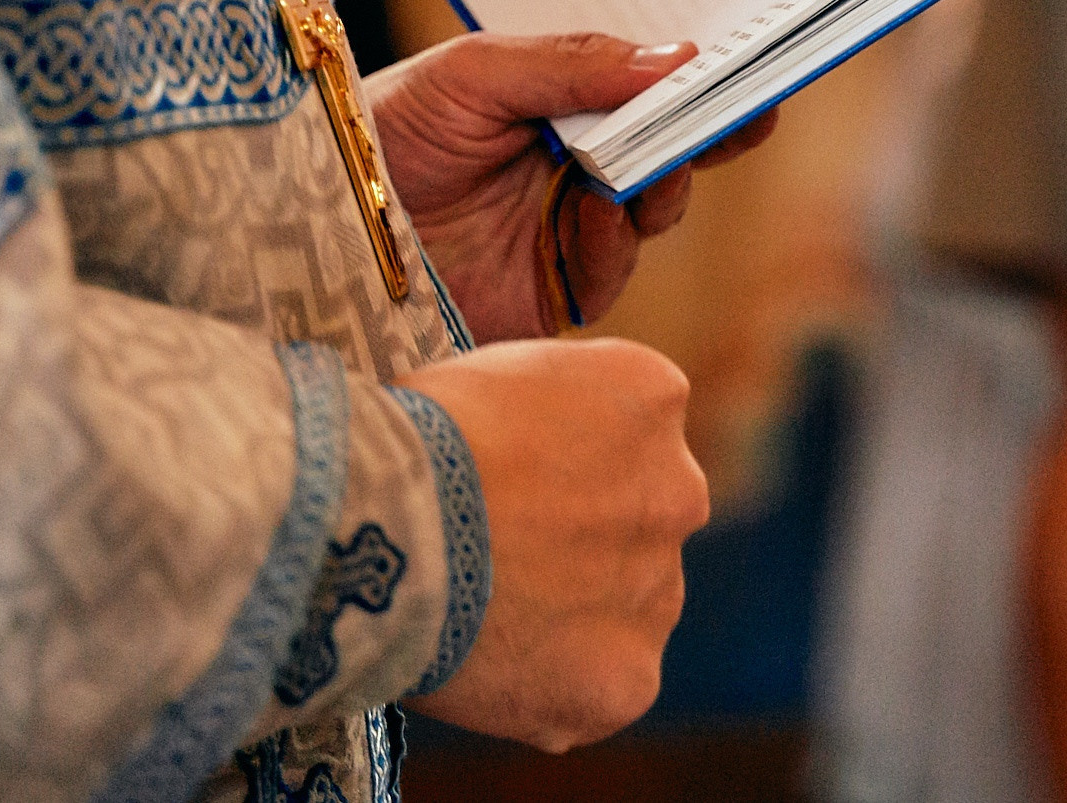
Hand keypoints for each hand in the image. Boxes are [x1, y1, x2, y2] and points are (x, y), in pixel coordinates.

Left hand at [366, 33, 777, 339]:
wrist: (312, 229)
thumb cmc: (380, 131)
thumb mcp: (473, 74)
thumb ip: (573, 64)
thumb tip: (678, 57)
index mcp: (553, 101)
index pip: (645, 89)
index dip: (703, 86)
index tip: (755, 77)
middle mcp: (567, 163)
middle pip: (667, 150)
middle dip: (700, 135)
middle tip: (731, 120)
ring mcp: (560, 229)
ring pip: (652, 212)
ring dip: (657, 187)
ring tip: (632, 172)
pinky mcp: (546, 294)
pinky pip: (610, 272)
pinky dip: (612, 244)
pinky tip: (589, 221)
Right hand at [400, 338, 707, 749]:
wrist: (388, 527)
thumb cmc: (414, 438)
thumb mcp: (501, 373)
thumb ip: (547, 409)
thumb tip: (531, 444)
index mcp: (650, 395)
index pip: (629, 431)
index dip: (563, 462)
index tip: (511, 481)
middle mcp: (678, 491)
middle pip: (640, 523)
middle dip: (585, 540)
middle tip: (499, 556)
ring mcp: (660, 591)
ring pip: (625, 609)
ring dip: (572, 615)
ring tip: (480, 615)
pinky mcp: (628, 681)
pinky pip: (598, 692)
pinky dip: (550, 688)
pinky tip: (485, 667)